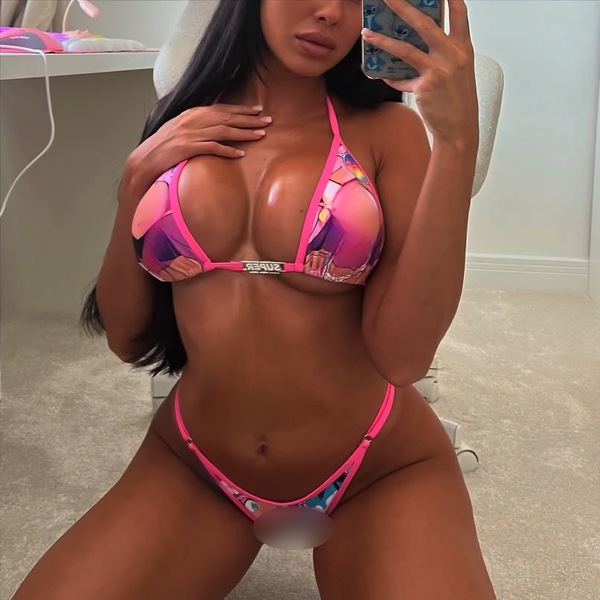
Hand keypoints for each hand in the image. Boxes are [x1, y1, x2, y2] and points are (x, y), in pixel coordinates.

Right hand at [125, 104, 271, 186]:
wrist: (145, 159)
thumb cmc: (163, 147)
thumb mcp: (180, 129)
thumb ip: (197, 124)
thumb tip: (215, 125)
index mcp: (191, 113)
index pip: (221, 109)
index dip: (241, 109)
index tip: (257, 111)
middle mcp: (192, 120)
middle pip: (226, 118)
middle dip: (249, 119)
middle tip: (267, 121)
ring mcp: (189, 134)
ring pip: (223, 131)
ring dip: (244, 133)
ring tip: (260, 135)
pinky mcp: (187, 148)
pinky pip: (212, 148)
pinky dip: (227, 150)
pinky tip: (240, 154)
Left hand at [362, 0, 477, 149]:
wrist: (459, 128)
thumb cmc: (457, 101)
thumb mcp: (457, 71)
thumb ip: (443, 54)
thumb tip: (417, 43)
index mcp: (463, 48)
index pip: (459, 14)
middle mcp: (453, 55)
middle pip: (425, 23)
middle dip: (403, 6)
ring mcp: (438, 70)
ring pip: (405, 49)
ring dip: (382, 40)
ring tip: (366, 32)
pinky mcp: (425, 86)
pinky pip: (401, 79)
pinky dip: (391, 78)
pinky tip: (383, 75)